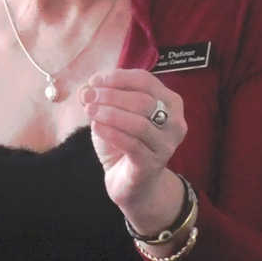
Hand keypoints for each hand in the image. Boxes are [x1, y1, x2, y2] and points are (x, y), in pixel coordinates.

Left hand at [79, 69, 186, 229]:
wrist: (131, 182)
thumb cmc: (124, 142)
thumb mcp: (112, 114)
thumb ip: (100, 98)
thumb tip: (86, 89)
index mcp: (169, 102)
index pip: (145, 80)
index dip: (117, 78)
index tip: (94, 81)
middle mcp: (174, 123)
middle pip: (143, 101)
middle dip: (111, 95)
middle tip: (88, 96)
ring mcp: (166, 145)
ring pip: (139, 124)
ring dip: (109, 113)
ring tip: (89, 110)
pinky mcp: (151, 164)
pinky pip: (131, 145)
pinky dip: (111, 132)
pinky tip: (96, 127)